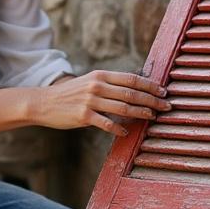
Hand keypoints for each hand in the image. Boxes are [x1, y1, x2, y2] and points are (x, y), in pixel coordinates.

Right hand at [32, 70, 170, 136]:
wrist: (44, 102)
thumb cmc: (70, 94)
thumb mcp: (89, 82)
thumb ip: (109, 85)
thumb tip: (134, 90)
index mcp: (100, 76)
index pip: (131, 79)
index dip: (150, 85)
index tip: (163, 91)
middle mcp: (97, 86)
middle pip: (131, 93)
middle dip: (152, 100)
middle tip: (166, 106)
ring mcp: (90, 101)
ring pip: (123, 108)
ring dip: (141, 113)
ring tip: (152, 117)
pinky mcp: (84, 116)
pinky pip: (107, 124)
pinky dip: (119, 129)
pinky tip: (126, 132)